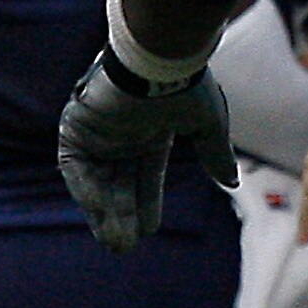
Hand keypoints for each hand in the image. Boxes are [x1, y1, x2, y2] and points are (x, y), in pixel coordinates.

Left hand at [59, 54, 236, 252]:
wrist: (156, 59)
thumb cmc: (185, 85)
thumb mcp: (208, 124)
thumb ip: (215, 153)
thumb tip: (231, 183)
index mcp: (150, 133)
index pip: (146, 177)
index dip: (147, 204)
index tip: (149, 231)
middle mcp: (121, 135)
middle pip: (119, 185)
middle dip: (122, 216)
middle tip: (123, 248)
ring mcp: (96, 132)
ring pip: (96, 181)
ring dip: (103, 211)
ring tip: (114, 242)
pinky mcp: (75, 126)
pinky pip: (75, 166)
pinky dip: (86, 190)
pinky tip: (99, 213)